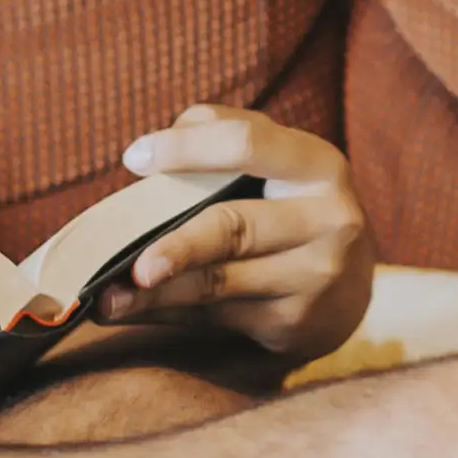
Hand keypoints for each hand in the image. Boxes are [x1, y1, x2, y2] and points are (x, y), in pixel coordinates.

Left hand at [97, 107, 376, 364]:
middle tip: (134, 265)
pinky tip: (133, 311)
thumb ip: (220, 132)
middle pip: (234, 229)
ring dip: (156, 294)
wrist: (350, 287)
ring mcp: (314, 279)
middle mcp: (327, 222)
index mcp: (317, 166)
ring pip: (218, 284)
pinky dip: (167, 315)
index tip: (134, 159)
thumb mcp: (276, 159)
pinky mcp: (295, 325)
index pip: (246, 145)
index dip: (186, 150)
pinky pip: (215, 318)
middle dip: (179, 248)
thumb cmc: (292, 206)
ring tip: (107, 300)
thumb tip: (149, 153)